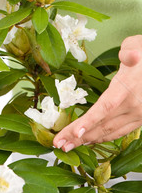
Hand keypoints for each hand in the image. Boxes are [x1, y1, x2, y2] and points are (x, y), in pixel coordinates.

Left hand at [53, 35, 141, 150]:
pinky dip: (103, 137)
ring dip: (88, 140)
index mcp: (126, 89)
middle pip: (102, 124)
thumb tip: (126, 57)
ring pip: (110, 132)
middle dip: (78, 136)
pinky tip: (90, 140)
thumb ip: (129, 52)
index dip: (89, 121)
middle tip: (59, 143)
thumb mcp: (136, 47)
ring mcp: (138, 116)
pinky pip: (119, 132)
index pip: (105, 108)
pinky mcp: (140, 120)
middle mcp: (133, 107)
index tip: (75, 132)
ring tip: (69, 145)